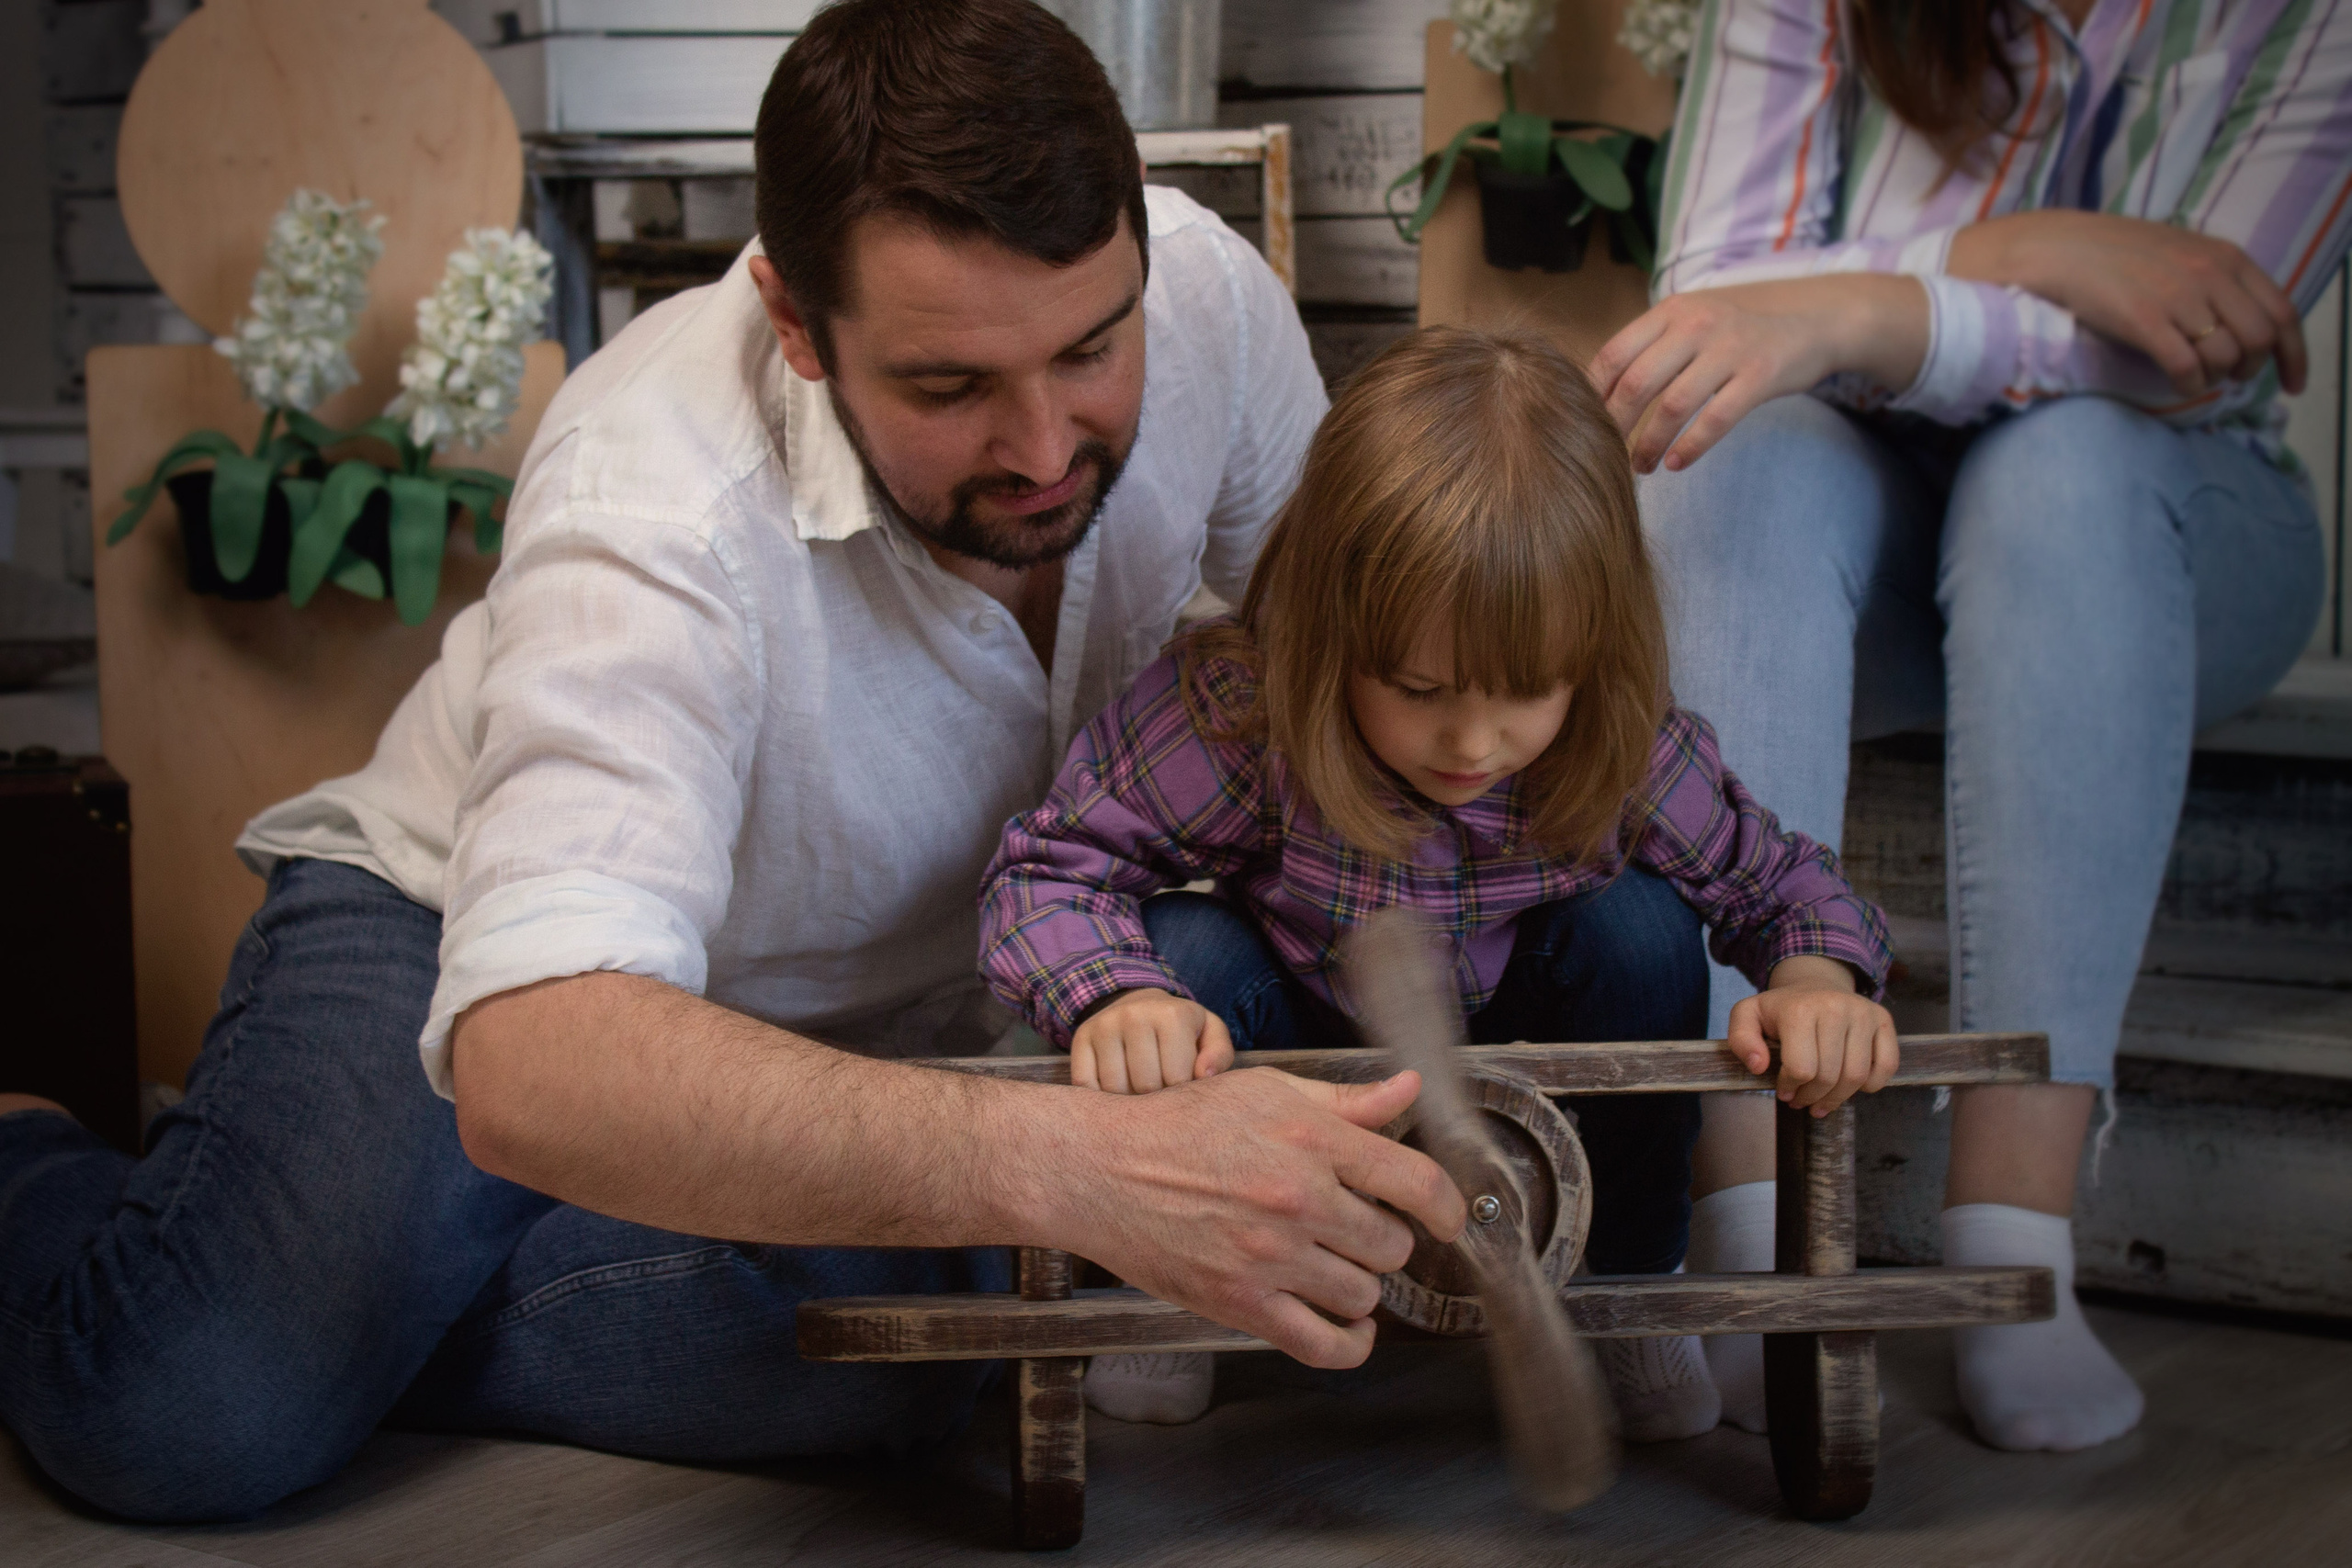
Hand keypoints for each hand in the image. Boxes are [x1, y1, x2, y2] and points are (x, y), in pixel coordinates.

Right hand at [1047, 1067, 1464, 1367]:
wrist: (1100, 1169)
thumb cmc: (1179, 1124)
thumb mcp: (1266, 1093)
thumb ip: (1345, 1103)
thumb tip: (1409, 1091)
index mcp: (1309, 1139)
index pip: (1414, 1182)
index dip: (1446, 1206)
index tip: (1446, 1218)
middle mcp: (1297, 1198)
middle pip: (1392, 1244)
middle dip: (1383, 1240)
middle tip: (1354, 1230)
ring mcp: (1269, 1256)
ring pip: (1363, 1294)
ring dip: (1359, 1285)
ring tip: (1331, 1264)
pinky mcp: (1240, 1303)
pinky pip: (1324, 1343)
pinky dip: (1350, 1343)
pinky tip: (1349, 1326)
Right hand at [1070, 987, 1234, 1092]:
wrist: (1141, 1003)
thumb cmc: (1182, 1029)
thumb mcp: (1210, 1033)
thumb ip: (1219, 1055)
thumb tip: (1203, 1075)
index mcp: (1172, 1015)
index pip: (1177, 1079)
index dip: (1181, 1093)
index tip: (1183, 1086)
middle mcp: (1134, 1015)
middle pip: (1144, 1086)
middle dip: (1155, 1099)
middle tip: (1160, 1090)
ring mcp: (1103, 1026)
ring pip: (1114, 1089)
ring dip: (1127, 1101)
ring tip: (1139, 1090)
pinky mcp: (1080, 1038)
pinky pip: (1085, 1085)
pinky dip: (1100, 1097)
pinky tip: (1116, 1089)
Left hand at [1590, 273, 1927, 473]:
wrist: (1814, 324)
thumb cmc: (1740, 332)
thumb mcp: (1693, 323)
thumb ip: (1652, 347)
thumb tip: (1598, 392)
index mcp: (1671, 311)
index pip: (1613, 354)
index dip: (1593, 395)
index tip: (1585, 425)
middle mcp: (1696, 325)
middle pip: (1636, 383)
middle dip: (1615, 426)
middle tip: (1606, 454)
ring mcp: (1729, 349)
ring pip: (1672, 406)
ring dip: (1649, 444)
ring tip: (1639, 467)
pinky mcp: (1760, 376)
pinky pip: (1714, 419)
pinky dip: (1690, 447)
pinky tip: (1675, 464)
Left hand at [1725, 957, 1896, 1115]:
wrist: (1815, 983)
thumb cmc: (1781, 1008)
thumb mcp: (1747, 1016)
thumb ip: (1741, 1040)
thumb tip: (1758, 1066)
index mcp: (1800, 1009)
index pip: (1801, 1069)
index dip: (1790, 1088)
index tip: (1784, 1091)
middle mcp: (1835, 1008)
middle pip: (1829, 1076)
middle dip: (1812, 1097)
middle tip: (1802, 1100)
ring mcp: (1863, 1013)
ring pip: (1857, 1077)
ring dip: (1838, 1098)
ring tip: (1822, 1101)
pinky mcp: (1883, 1020)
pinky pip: (1886, 1066)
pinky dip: (1870, 1085)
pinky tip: (1851, 1087)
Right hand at [1948, 210, 2306, 397]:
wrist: (2059, 249)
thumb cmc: (2116, 255)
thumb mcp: (2182, 255)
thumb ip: (2217, 281)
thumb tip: (2242, 326)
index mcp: (2226, 257)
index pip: (2282, 312)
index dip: (2295, 354)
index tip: (2293, 383)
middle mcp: (2210, 275)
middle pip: (2258, 340)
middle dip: (2250, 368)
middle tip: (2229, 378)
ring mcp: (2178, 297)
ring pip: (2225, 357)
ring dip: (2215, 377)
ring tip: (2195, 377)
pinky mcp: (2145, 321)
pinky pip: (2186, 367)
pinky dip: (2189, 385)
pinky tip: (2179, 386)